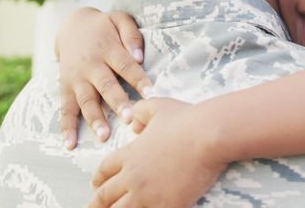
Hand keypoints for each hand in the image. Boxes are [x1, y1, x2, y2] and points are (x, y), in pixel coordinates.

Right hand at [55, 7, 152, 148]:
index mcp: (108, 49)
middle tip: (129, 119)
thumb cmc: (104, 27)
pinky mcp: (66, 88)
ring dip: (95, 119)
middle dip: (117, 103)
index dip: (138, 79)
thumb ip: (131, 34)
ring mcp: (77, 78)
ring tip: (104, 136)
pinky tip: (70, 144)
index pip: (125, 65)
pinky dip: (66, 127)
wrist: (72, 27)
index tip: (150, 93)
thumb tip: (139, 56)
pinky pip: (65, 109)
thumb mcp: (119, 19)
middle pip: (106, 85)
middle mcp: (91, 65)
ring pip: (86, 101)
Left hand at [89, 98, 226, 207]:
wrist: (208, 136)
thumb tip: (133, 123)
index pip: (103, 171)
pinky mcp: (165, 206)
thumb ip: (140, 112)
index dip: (97, 181)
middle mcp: (132, 176)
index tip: (96, 186)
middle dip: (97, 204)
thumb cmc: (187, 120)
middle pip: (104, 196)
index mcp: (129, 154)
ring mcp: (147, 193)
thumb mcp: (157, 106)